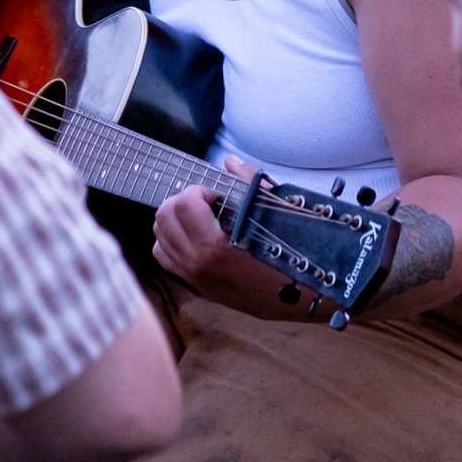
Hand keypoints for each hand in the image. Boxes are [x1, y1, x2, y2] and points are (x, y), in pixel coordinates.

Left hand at [151, 168, 303, 314]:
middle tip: (206, 203)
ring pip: (159, 238)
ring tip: (199, 218)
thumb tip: (230, 163)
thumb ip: (248, 182)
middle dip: (181, 201)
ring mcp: (195, 278)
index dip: (198, 190)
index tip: (217, 195)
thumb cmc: (293, 255)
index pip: (183, 204)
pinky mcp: (198, 287)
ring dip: (174, 221)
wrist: (302, 299)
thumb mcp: (276, 212)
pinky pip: (166, 259)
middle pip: (163, 217)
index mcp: (215, 245)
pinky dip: (172, 242)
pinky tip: (195, 237)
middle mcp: (198, 264)